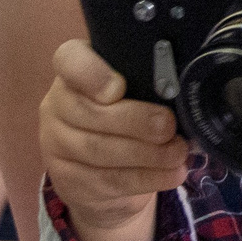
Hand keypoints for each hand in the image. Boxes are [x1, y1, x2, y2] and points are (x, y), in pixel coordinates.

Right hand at [38, 39, 188, 240]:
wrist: (101, 176)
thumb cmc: (125, 119)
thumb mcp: (133, 93)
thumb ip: (147, 81)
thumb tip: (185, 83)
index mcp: (73, 73)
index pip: (68, 60)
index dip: (92, 73)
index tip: (119, 88)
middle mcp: (56, 106)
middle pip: (89, 112)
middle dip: (135, 121)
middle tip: (168, 126)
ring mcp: (56, 145)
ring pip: (99, 149)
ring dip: (146, 153)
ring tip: (178, 152)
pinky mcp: (67, 180)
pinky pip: (107, 180)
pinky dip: (146, 178)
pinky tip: (172, 173)